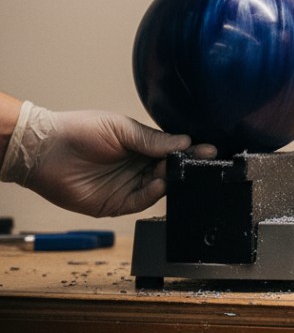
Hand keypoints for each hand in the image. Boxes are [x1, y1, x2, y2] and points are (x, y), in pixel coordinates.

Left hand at [0, 102, 215, 216]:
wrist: (44, 150)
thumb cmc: (78, 131)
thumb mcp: (120, 128)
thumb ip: (152, 139)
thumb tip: (185, 142)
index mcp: (141, 146)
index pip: (173, 151)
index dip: (191, 151)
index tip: (209, 150)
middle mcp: (137, 167)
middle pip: (171, 170)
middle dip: (186, 167)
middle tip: (200, 162)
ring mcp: (127, 186)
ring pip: (160, 187)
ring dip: (171, 180)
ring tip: (175, 171)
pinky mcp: (115, 204)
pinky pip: (141, 202)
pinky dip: (152, 195)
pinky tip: (159, 184)